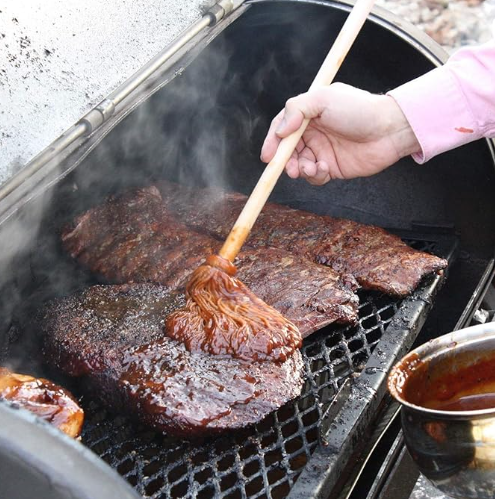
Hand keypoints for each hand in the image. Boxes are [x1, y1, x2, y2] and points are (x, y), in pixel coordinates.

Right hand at [260, 83, 420, 184]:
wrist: (389, 130)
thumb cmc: (360, 109)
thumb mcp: (324, 99)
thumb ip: (297, 109)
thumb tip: (279, 130)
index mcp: (308, 115)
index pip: (282, 129)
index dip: (271, 142)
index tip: (266, 156)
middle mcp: (312, 133)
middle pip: (287, 151)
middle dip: (284, 161)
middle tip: (289, 168)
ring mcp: (322, 151)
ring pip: (299, 165)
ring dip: (300, 170)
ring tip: (311, 168)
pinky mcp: (331, 167)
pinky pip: (314, 176)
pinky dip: (315, 175)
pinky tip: (326, 168)